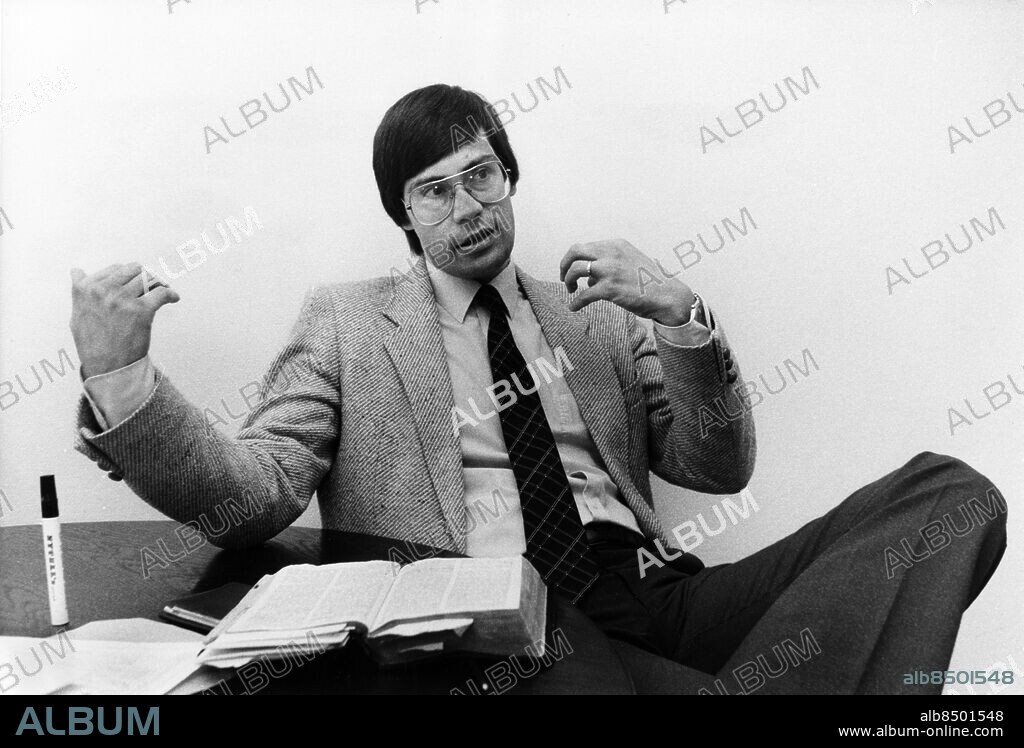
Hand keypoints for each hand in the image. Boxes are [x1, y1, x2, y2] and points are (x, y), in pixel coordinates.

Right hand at [69, 263, 179, 377]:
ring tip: (163, 290)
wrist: (106, 367)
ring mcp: (122, 299)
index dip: (127, 275)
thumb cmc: (93, 344)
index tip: (135, 281)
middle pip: (132, 270)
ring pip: (147, 278)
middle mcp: (103, 290)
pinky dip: (170, 294)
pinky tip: (173, 298)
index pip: (114, 269)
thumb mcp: (76, 314)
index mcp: (86, 289)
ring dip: (158, 283)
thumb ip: (80, 291)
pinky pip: (161, 293)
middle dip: (143, 275)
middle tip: (151, 284)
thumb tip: (77, 271)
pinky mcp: (141, 310)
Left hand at [559, 239, 694, 324]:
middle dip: (565, 264)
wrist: (667, 295)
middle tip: (564, 277)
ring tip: (570, 290)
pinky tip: (574, 307)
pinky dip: (576, 302)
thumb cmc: (650, 282)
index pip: (586, 246)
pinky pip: (584, 295)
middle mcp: (611, 254)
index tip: (572, 268)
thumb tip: (590, 279)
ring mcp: (610, 270)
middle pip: (575, 251)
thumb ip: (610, 265)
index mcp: (616, 245)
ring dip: (569, 280)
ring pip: (576, 270)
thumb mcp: (630, 262)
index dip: (575, 258)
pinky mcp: (610, 289)